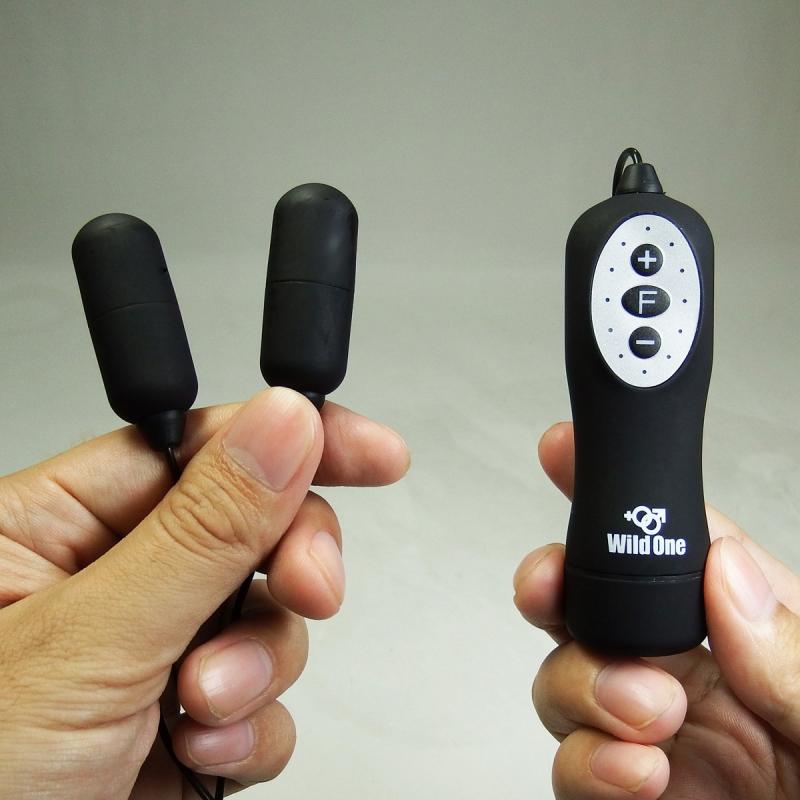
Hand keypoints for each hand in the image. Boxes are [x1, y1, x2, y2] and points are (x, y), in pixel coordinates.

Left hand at [0, 388, 408, 798]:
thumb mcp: (89, 642)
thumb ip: (202, 530)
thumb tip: (283, 423)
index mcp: (54, 527)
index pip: (198, 445)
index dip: (294, 439)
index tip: (375, 454)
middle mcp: (110, 580)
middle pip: (251, 526)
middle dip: (291, 562)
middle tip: (314, 588)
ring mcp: (153, 653)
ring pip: (267, 616)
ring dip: (259, 665)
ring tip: (206, 707)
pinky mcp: (185, 722)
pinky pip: (265, 698)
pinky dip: (253, 728)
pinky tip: (205, 750)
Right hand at [514, 422, 799, 798]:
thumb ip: (797, 656)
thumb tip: (729, 577)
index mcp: (762, 633)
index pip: (680, 540)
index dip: (620, 489)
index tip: (567, 453)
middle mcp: (700, 676)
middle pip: (595, 598)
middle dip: (562, 583)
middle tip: (562, 589)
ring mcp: (660, 739)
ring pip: (566, 675)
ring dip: (581, 682)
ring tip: (642, 714)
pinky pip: (572, 766)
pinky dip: (584, 763)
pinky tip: (632, 773)